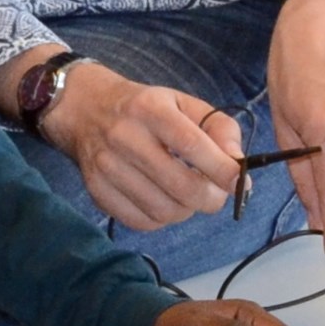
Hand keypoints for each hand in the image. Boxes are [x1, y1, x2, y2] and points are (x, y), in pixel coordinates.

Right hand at [35, 60, 245, 230]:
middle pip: (180, 186)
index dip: (221, 169)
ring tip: (187, 195)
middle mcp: (124, 136)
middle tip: (216, 195)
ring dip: (186, 210)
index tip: (240, 183)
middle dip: (210, 199)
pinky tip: (163, 201)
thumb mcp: (183, 103)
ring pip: (163, 210)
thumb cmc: (144, 108)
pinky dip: (161, 219)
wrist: (84, 109)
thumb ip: (218, 128)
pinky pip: (141, 222)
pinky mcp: (97, 191)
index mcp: (150, 109)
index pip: (191, 144)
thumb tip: (238, 165)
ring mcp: (107, 167)